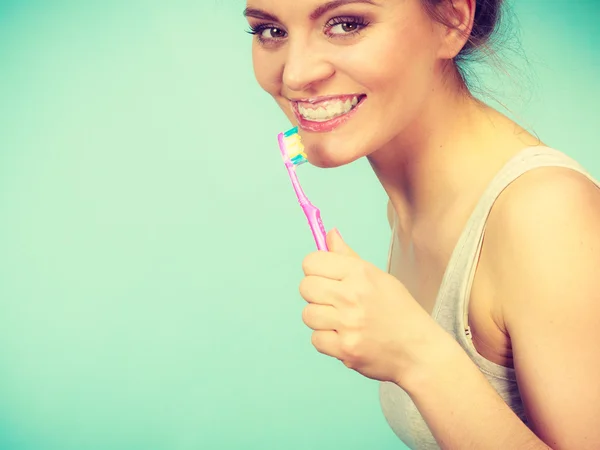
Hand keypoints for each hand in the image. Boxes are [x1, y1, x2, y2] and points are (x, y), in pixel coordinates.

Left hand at [299, 228, 446, 384]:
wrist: (418, 350)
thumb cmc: (399, 311)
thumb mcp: (378, 277)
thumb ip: (348, 257)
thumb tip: (329, 234)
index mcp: (361, 273)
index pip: (312, 262)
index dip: (314, 269)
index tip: (324, 277)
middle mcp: (352, 296)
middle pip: (305, 287)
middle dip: (314, 294)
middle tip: (332, 302)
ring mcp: (348, 324)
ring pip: (308, 315)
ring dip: (320, 319)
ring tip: (340, 321)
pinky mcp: (345, 349)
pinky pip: (315, 340)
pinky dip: (326, 341)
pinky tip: (344, 337)